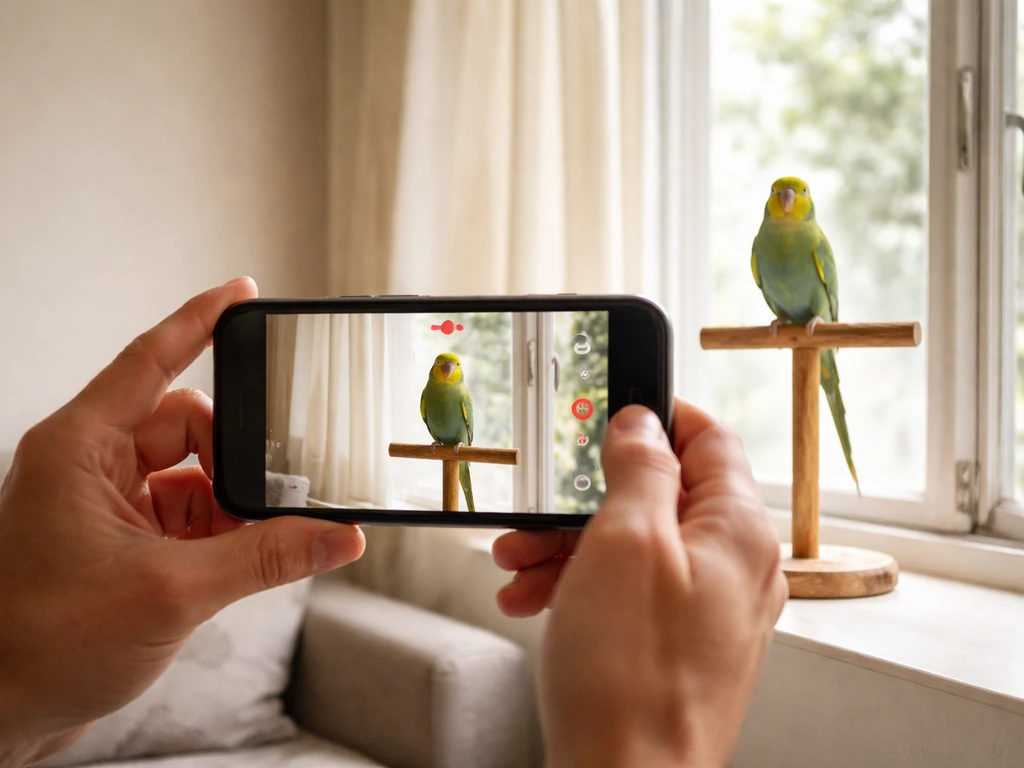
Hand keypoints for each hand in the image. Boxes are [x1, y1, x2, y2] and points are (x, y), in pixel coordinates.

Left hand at [0, 278, 365, 765]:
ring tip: (243, 547)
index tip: (244, 294)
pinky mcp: (123, 539)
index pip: (150, 360)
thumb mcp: (172, 593)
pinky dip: (219, 532)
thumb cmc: (40, 647)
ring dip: (229, 506)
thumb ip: (266, 558)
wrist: (2, 714)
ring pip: (194, 472)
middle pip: (188, 424)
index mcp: (79, 448)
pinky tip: (231, 563)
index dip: (199, 321)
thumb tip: (337, 537)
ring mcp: (107, 503)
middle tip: (270, 498)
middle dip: (234, 460)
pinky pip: (189, 512)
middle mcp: (90, 465)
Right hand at [492, 400, 786, 767]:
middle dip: (587, 499)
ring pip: (636, 546)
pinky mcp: (679, 645)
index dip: (656, 417)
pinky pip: (631, 592)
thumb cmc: (630, 678)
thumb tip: (642, 426)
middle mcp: (734, 569)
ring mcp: (708, 611)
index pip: (709, 439)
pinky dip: (583, 586)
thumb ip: (640, 469)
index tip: (608, 414)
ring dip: (571, 545)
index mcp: (738, 532)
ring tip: (519, 566)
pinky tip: (535, 600)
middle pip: (659, 497)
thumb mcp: (624, 542)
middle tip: (540, 513)